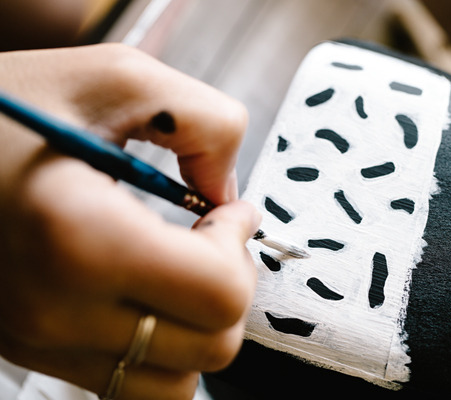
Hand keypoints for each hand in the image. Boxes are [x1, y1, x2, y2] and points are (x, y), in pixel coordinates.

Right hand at [0, 43, 260, 398]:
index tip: (228, 210)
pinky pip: (130, 384)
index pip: (220, 291)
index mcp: (80, 237)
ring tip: (181, 270)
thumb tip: (233, 195)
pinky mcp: (34, 352)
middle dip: (232, 283)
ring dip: (201, 326)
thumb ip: (207, 123)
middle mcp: (56, 310)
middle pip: (212, 344)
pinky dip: (160, 349)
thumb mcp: (117, 78)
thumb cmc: (7, 108)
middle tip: (211, 236)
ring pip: (177, 382)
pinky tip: (147, 296)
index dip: (240, 243)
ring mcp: (40, 342)